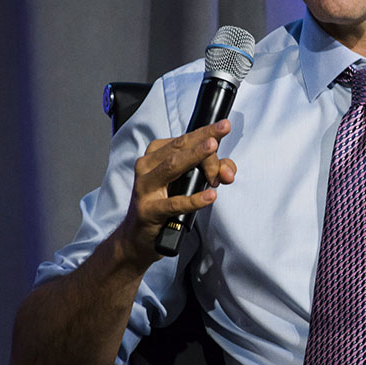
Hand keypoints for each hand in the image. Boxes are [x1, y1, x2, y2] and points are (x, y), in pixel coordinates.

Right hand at [116, 120, 236, 268]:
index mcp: (154, 155)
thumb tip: (228, 171)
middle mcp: (147, 167)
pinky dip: (194, 199)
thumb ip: (211, 172)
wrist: (137, 237)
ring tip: (213, 149)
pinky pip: (174, 203)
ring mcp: (145, 188)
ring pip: (172, 167)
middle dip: (203, 140)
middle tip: (222, 131)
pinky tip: (210, 196)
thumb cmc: (164, 204)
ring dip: (195, 157)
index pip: (183, 140)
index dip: (206, 134)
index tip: (224, 127)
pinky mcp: (149, 211)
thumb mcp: (186, 183)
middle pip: (179, 149)